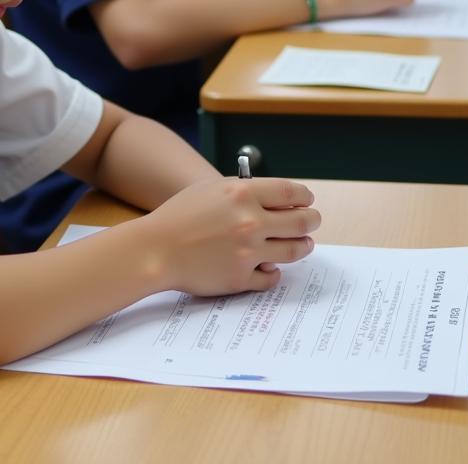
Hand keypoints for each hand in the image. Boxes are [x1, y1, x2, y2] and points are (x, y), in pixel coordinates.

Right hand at [143, 177, 319, 295]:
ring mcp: (248, 252)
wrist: (155, 249)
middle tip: (311, 222)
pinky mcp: (242, 278)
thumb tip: (274, 199)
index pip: (292, 193)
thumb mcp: (211, 190)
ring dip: (302, 246)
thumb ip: (243, 191)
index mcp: (243, 195)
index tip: (307, 201)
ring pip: (294, 250)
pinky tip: (271, 266)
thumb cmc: (179, 216)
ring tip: (302, 243)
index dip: (304, 197)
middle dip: (311, 221)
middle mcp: (251, 223)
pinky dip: (273, 271)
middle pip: (301, 222)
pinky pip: (271, 276)